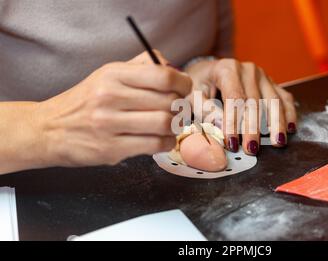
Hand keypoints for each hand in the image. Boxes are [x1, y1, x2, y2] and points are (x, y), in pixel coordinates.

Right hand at [35, 51, 191, 166]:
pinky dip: (166, 143)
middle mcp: (110, 96)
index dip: (183, 83)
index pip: (163, 75)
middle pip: (168, 101)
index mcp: (113, 74)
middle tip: (180, 111)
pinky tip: (161, 140)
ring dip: (175, 127)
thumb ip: (139, 67)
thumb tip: (171, 67)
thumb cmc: (84, 102)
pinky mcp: (111, 148)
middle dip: (181, 107)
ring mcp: (109, 124)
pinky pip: (154, 145)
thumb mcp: (106, 74)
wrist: (48, 129)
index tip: (184, 89)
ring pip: (164, 124)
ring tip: (171, 126)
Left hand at [185, 58, 296, 154]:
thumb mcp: (193, 95)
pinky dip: (289, 114)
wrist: (209, 71)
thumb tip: (221, 127)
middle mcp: (248, 69)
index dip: (233, 123)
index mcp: (227, 68)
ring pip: (274, 101)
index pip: (233, 98)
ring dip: (276, 124)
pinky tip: (290, 129)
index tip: (232, 143)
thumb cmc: (200, 86)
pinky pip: (284, 98)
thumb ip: (205, 110)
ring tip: (277, 143)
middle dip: (253, 128)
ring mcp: (263, 75)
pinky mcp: (272, 82)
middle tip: (252, 150)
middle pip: (254, 102)